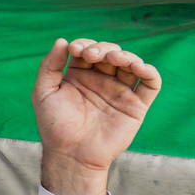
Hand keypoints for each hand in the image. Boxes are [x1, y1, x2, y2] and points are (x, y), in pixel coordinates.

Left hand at [32, 38, 161, 194]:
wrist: (71, 154)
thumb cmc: (54, 125)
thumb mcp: (43, 92)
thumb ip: (49, 66)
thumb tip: (61, 40)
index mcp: (80, 75)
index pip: (88, 49)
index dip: (84, 44)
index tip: (74, 50)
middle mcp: (101, 80)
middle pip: (110, 52)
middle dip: (103, 48)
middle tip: (92, 56)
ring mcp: (119, 91)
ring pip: (131, 63)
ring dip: (126, 55)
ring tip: (115, 58)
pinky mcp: (136, 105)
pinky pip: (151, 84)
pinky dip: (150, 71)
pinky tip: (139, 67)